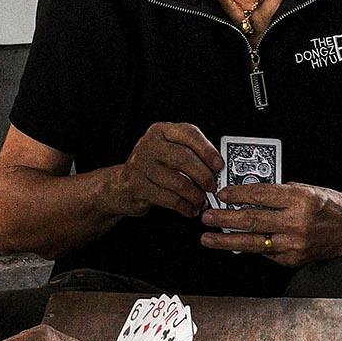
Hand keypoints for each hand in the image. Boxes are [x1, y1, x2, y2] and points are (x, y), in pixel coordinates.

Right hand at [103, 123, 221, 218]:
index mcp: (161, 131)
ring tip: (202, 201)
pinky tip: (190, 209)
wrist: (122, 185)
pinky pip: (169, 199)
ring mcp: (141, 165)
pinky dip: (184, 207)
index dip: (208, 150)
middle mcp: (150, 144)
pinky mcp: (138, 186)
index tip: (219, 165)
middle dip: (203, 176)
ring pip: (177, 182)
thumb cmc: (154, 167)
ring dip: (195, 195)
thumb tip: (218, 170)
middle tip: (212, 186)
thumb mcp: (169, 151)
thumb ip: (190, 154)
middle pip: (184, 158)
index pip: (189, 133)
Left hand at [199, 182, 341, 266]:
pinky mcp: (293, 259)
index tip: (221, 194)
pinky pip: (265, 252)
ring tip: (208, 238)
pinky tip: (234, 244)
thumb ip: (277, 194)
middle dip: (224, 219)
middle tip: (207, 216)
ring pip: (253, 242)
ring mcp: (295, 244)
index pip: (260, 194)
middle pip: (252, 220)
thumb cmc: (329, 205)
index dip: (237, 194)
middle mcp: (297, 222)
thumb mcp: (305, 190)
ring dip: (226, 240)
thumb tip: (245, 196)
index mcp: (300, 199)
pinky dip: (249, 247)